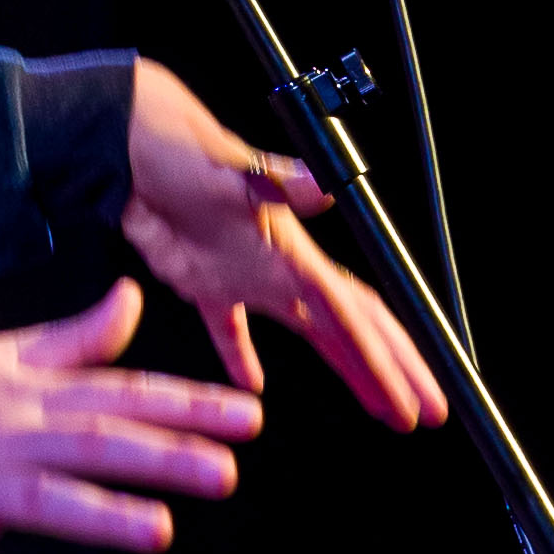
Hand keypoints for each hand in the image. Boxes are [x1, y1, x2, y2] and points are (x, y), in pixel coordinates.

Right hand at [0, 282, 261, 553]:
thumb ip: (72, 339)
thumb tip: (132, 299)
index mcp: (26, 393)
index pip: (121, 395)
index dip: (188, 406)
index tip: (249, 418)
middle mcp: (5, 436)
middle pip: (95, 444)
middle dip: (163, 456)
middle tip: (227, 471)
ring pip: (42, 502)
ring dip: (100, 517)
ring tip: (158, 531)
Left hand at [118, 57, 445, 430]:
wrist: (127, 140)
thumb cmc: (176, 149)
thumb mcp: (228, 170)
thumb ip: (277, 184)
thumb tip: (323, 187)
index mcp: (292, 253)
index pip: (352, 318)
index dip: (384, 364)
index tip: (412, 402)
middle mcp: (281, 267)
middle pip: (350, 329)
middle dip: (390, 373)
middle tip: (426, 413)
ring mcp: (247, 275)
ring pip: (311, 332)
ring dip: (347, 369)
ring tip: (380, 408)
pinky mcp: (207, 280)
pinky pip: (233, 328)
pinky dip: (243, 357)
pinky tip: (251, 386)